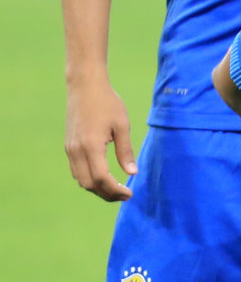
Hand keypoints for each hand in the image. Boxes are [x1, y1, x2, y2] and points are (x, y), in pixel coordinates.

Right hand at [65, 73, 135, 200]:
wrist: (84, 86)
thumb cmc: (107, 103)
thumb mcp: (122, 125)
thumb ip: (126, 150)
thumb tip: (132, 173)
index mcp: (91, 146)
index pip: (100, 178)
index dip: (115, 190)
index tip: (130, 194)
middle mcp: (76, 150)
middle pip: (88, 184)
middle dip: (107, 194)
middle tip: (125, 195)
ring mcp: (69, 149)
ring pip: (80, 179)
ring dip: (97, 188)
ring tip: (116, 188)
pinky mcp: (68, 146)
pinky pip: (76, 170)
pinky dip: (89, 179)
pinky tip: (104, 177)